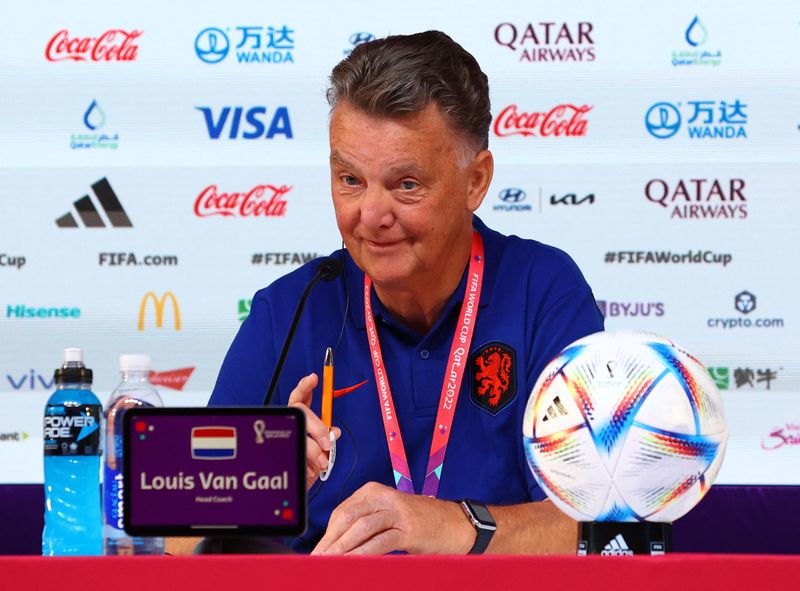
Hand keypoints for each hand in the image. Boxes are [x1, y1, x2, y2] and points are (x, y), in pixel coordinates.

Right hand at [287, 373, 340, 489]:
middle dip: (316, 425)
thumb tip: (335, 432)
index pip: (301, 398)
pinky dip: (307, 462)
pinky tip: (311, 470)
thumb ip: (326, 439)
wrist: (291, 497)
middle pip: (299, 411)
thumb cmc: (305, 472)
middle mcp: (288, 427)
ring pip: (297, 432)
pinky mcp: (277, 455)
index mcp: (299, 422)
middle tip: (326, 441)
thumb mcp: (321, 454)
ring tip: (322, 462)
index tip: (314, 377)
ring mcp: (281, 439)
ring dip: (313, 448)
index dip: (305, 386)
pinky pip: (293, 451)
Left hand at [311, 481, 475, 554]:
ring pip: (361, 528)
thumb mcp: (387, 515)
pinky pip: (380, 541)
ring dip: (342, 548)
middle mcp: (383, 496)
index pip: (341, 511)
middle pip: (347, 517)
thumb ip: (365, 524)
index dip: (327, 533)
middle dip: (330, 541)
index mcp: (373, 490)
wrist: (455, 524)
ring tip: (329, 563)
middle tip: (317, 559)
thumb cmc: (418, 522)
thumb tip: (336, 544)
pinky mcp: (408, 528)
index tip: (317, 551)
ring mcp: (396, 511)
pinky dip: (363, 554)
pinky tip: (352, 564)